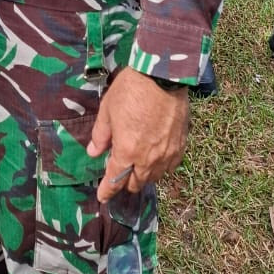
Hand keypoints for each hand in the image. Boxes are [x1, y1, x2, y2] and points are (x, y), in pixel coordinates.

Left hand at [89, 67, 188, 202]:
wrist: (163, 76)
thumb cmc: (130, 90)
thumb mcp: (108, 109)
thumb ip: (101, 135)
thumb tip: (93, 153)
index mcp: (127, 151)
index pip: (115, 180)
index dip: (107, 191)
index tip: (102, 197)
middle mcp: (148, 159)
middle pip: (136, 183)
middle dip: (125, 183)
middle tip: (119, 176)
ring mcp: (167, 154)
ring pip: (154, 177)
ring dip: (143, 176)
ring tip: (136, 168)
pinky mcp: (180, 146)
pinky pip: (170, 166)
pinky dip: (160, 167)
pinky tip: (155, 159)